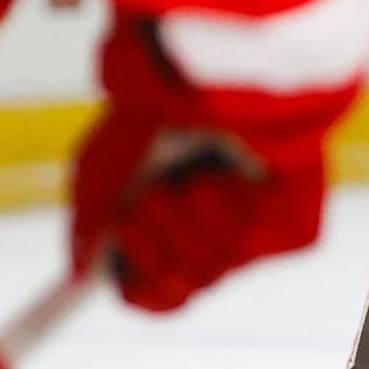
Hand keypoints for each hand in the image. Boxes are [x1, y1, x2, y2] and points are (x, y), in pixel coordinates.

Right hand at [69, 108, 324, 313]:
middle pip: (177, 291)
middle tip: (150, 200)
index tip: (121, 278)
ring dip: (185, 220)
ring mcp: (254, 231)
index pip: (156, 293)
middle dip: (154, 246)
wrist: (205, 75)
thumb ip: (87, 227)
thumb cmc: (151, 116)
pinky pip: (248, 252)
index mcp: (171, 226)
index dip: (139, 288)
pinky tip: (232, 172)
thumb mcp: (98, 171)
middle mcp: (212, 232)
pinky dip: (223, 209)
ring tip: (192, 172)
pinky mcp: (290, 227)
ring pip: (208, 271)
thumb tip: (79, 275)